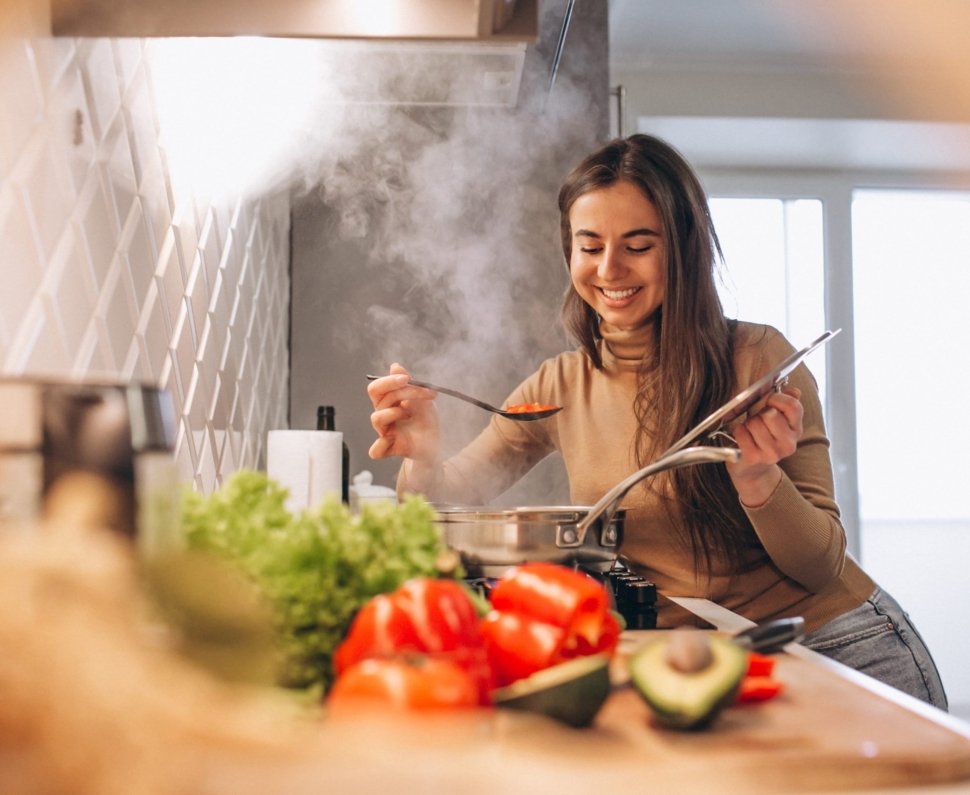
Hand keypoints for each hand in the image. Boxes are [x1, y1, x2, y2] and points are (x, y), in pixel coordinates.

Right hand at [367, 363, 440, 466]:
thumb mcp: (423, 398)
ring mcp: (385, 432)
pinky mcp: (390, 449)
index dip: (389, 381)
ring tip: (408, 414)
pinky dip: (380, 445)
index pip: (377, 388)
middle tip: (420, 392)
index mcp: (388, 402)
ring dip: (393, 412)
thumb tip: (395, 366)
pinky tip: (391, 439)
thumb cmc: (426, 419)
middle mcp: (384, 415)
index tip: (406, 379)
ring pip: (376, 418)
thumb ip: (409, 383)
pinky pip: (375, 451)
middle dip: (400, 392)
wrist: (437, 442)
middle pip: (378, 398)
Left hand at [726, 386, 802, 506]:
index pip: (793, 406)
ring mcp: (772, 453)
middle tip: (758, 422)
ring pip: (754, 422)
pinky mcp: (754, 458)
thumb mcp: (779, 422)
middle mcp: (788, 444)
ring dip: (748, 424)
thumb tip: (794, 391)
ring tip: (751, 432)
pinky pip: (741, 432)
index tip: (769, 402)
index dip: (777, 399)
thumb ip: (787, 404)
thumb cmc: (763, 439)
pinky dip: (739, 432)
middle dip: (759, 414)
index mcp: (796, 430)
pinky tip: (743, 440)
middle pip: (770, 413)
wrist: (754, 470)